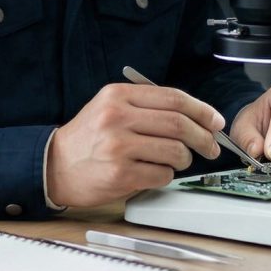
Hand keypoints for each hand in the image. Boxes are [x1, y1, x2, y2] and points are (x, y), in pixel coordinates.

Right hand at [46, 84, 225, 207]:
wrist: (56, 165)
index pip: (173, 98)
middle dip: (204, 137)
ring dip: (185, 159)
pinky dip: (167, 175)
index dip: (202, 110)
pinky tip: (155, 172)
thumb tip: (195, 116)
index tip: (215, 121)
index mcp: (117, 95)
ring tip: (177, 161)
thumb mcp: (109, 107)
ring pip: (175, 151)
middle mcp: (117, 117)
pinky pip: (163, 174)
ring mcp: (118, 146)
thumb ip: (146, 105)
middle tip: (211, 146)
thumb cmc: (88, 139)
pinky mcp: (120, 173)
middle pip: (179, 124)